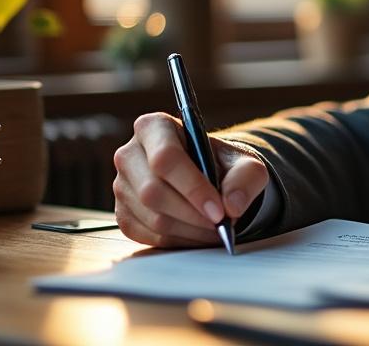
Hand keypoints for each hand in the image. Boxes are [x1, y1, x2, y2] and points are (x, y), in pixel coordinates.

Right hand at [113, 112, 269, 247]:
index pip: (165, 158)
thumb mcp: (244, 163)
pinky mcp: (123, 214)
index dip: (193, 187)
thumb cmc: (222, 164)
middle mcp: (129, 154)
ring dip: (190, 230)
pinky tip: (199, 234)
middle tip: (221, 224)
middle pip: (153, 191)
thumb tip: (232, 206)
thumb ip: (246, 178)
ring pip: (152, 217)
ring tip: (216, 229)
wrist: (209, 179)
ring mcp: (122, 186)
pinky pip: (149, 236)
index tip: (219, 211)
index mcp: (154, 127)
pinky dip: (179, 241)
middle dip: (193, 214)